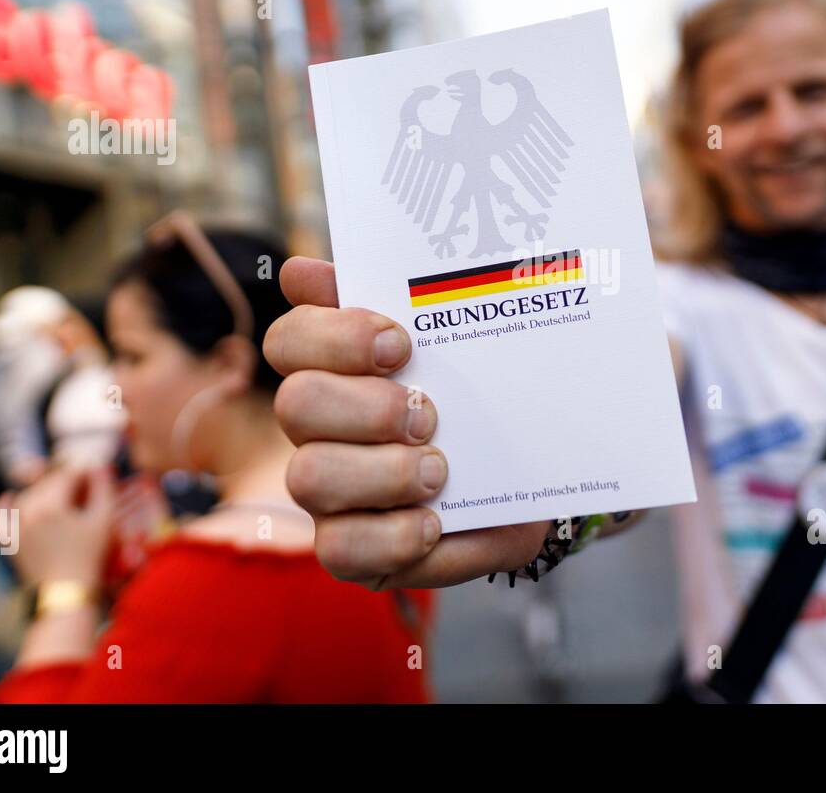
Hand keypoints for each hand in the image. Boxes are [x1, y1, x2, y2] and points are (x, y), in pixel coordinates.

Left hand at [1, 465, 115, 587]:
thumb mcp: (103, 520)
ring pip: (29, 495)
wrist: (66, 592)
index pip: (67, 475)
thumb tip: (98, 468)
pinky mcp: (9, 538)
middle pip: (48, 483)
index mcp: (51, 504)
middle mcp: (28, 510)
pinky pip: (0, 514)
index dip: (84, 472)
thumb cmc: (90, 556)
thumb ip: (103, 488)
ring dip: (46, 491)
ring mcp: (15, 524)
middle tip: (86, 485)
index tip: (97, 473)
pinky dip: (5, 504)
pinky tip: (10, 496)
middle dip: (67, 481)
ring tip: (65, 497)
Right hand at [265, 257, 550, 588]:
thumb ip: (395, 298)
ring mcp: (331, 495)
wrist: (535, 475)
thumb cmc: (480, 400)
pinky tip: (435, 521)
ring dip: (382, 472)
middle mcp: (318, 431)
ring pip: (309, 479)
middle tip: (428, 413)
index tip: (400, 343)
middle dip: (365, 406)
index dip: (336, 337)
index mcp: (333, 369)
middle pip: (295, 405)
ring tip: (439, 470)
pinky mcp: (355, 553)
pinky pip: (341, 552)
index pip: (289, 339)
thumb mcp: (458, 346)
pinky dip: (394, 535)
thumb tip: (302, 272)